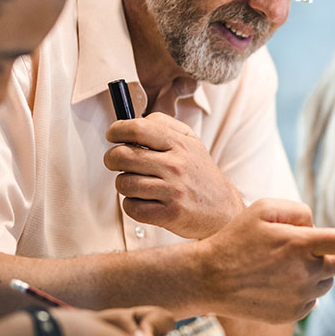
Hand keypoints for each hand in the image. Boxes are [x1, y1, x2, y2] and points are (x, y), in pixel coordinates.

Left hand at [104, 113, 244, 238]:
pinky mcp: (168, 214)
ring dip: (124, 183)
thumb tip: (132, 121)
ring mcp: (172, 191)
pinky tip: (144, 200)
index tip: (113, 134)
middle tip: (116, 161)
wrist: (223, 210)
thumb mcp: (191, 142)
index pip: (138, 128)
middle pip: (122, 155)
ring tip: (137, 183)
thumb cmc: (201, 175)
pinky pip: (131, 207)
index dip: (117, 130)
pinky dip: (132, 204)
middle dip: (111, 158)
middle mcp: (176, 166)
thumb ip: (164, 126)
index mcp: (180, 144)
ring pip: (123, 183)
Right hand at [200, 198, 334, 323]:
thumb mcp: (263, 208)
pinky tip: (273, 285)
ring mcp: (300, 297)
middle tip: (297, 250)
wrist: (207, 279)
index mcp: (301, 243)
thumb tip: (318, 227)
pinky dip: (300, 291)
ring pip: (326, 282)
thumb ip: (298, 209)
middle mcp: (305, 272)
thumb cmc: (235, 239)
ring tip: (277, 268)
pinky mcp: (294, 315)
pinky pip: (311, 300)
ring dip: (313, 273)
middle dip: (329, 255)